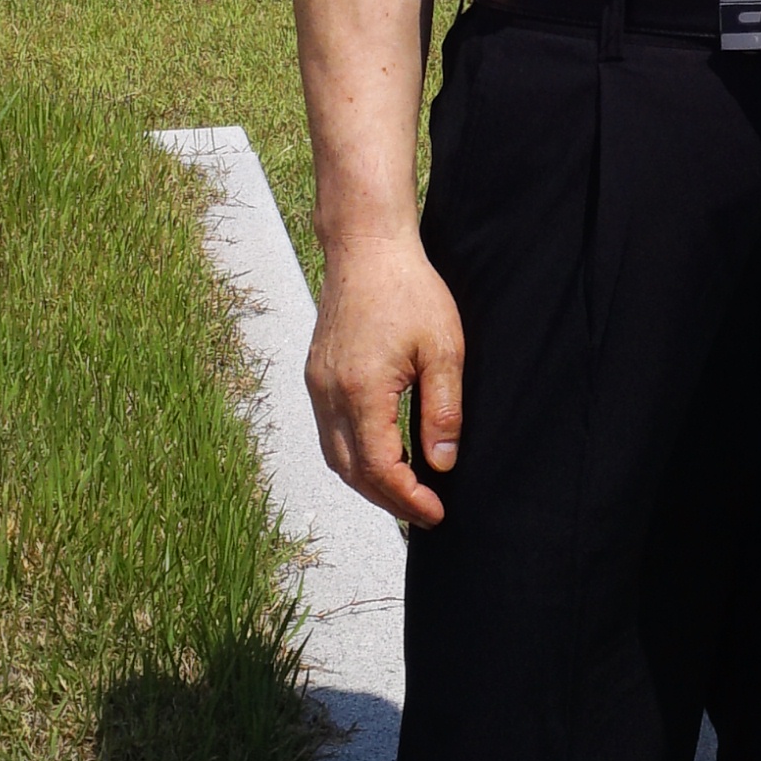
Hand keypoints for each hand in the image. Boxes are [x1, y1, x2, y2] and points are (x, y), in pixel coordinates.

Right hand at [305, 231, 464, 529]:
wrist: (366, 248)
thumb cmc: (410, 290)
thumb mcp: (444, 349)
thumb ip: (442, 411)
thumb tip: (441, 463)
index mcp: (361, 390)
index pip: (380, 467)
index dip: (408, 498)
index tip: (436, 511)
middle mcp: (330, 393)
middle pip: (352, 472)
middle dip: (388, 500)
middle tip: (424, 512)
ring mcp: (318, 385)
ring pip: (335, 456)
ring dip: (368, 482)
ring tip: (405, 492)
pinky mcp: (316, 375)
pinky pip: (330, 432)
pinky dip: (354, 456)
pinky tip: (382, 455)